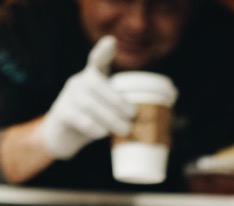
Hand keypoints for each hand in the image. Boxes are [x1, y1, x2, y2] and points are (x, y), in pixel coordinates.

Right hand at [38, 36, 133, 160]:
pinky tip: (104, 133)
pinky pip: (79, 118)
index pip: (97, 60)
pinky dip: (94, 127)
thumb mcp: (108, 106)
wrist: (62, 135)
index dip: (103, 51)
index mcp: (92, 77)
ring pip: (88, 103)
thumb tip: (171, 96)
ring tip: (125, 129)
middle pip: (95, 83)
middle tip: (133, 116)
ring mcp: (68, 97)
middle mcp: (78, 82)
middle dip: (117, 101)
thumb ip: (128, 101)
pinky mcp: (62, 114)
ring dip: (110, 117)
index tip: (111, 42)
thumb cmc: (93, 118)